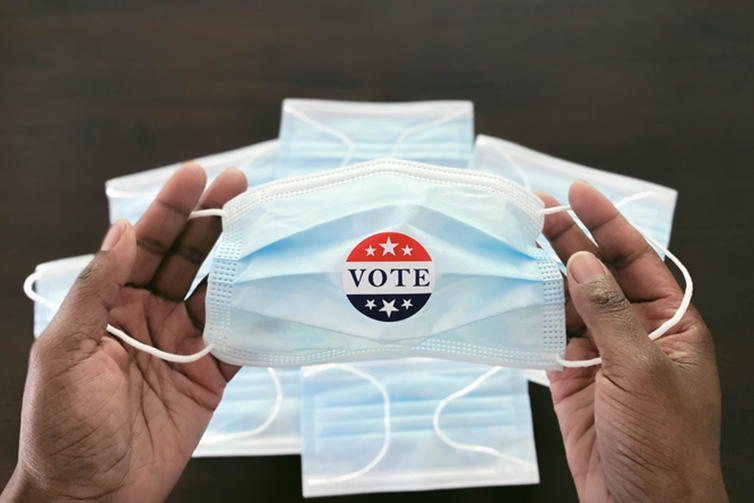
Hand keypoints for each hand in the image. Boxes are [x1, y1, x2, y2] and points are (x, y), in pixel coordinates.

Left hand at [1, 164, 246, 502]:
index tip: (194, 176)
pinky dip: (258, 314)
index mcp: (108, 306)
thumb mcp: (64, 352)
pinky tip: (273, 288)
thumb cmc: (62, 429)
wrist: (91, 497)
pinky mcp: (209, 376)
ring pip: (217, 289)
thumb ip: (95, 289)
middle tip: (239, 185)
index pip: (142, 245)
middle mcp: (148, 317)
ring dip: (240, 258)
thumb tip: (121, 232)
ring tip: (265, 225)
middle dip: (211, 219)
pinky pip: (238, 338)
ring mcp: (181, 345)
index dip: (168, 209)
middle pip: (186, 257)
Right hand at [538, 181, 726, 502]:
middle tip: (533, 210)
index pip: (635, 258)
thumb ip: (608, 314)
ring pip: (567, 303)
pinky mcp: (571, 379)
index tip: (578, 192)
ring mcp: (600, 355)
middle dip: (566, 240)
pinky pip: (547, 337)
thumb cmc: (666, 445)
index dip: (606, 222)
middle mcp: (632, 332)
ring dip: (542, 275)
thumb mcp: (642, 371)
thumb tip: (582, 264)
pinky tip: (512, 294)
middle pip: (595, 274)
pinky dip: (528, 316)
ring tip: (514, 243)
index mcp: (668, 323)